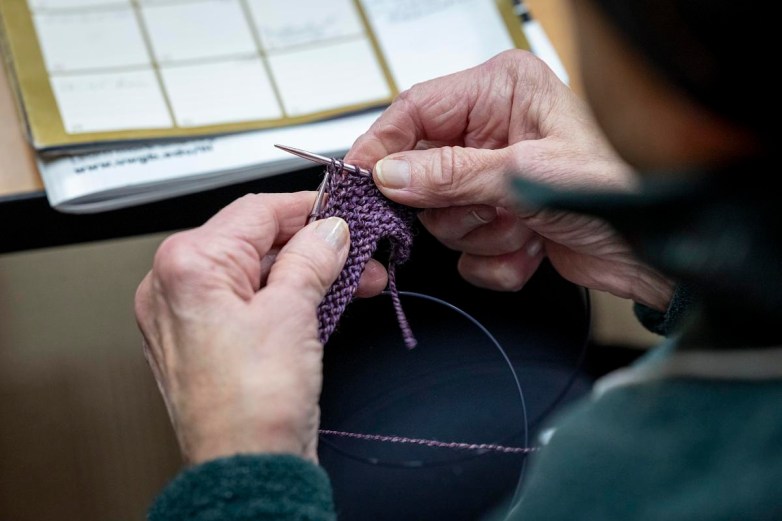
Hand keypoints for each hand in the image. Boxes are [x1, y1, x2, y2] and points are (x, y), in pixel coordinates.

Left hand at [134, 192, 384, 465]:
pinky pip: (248, 303)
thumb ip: (311, 258)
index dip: (307, 208)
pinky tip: (325, 298)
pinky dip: (286, 298)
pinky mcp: (204, 342)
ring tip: (353, 279)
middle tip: (356, 250)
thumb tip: (328, 231)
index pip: (255, 212)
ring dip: (306, 273)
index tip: (341, 209)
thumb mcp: (292, 312)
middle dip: (313, 246)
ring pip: (255, 274)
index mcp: (186, 266)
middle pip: (254, 242)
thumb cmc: (251, 407)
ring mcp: (186, 316)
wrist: (246, 470)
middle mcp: (173, 286)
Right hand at [347, 50, 672, 309]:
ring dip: (485, 235)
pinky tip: (536, 246)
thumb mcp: (529, 175)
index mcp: (502, 92)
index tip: (360, 179)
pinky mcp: (502, 219)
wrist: (663, 254)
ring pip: (443, 219)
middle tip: (491, 208)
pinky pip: (467, 252)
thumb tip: (391, 173)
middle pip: (423, 173)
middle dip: (457, 205)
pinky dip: (500, 261)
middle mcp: (495, 130)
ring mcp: (496, 178)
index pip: (415, 110)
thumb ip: (453, 173)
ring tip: (527, 226)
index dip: (383, 146)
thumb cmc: (624, 190)